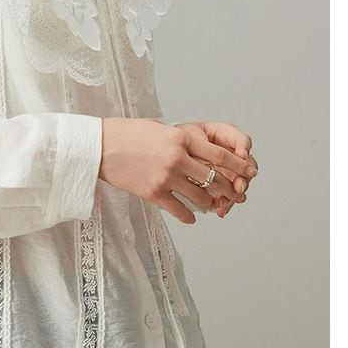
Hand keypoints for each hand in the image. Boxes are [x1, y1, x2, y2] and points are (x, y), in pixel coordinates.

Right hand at [98, 118, 251, 223]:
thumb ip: (180, 139)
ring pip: (201, 196)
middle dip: (230, 188)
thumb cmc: (126, 133)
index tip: (248, 172)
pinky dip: (188, 216)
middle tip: (238, 194)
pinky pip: (179, 210)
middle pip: (215, 178)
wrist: (99, 147)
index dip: (238, 165)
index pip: (219, 155)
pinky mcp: (153, 193)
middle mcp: (177, 158)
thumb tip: (197, 148)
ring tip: (212, 204)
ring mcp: (166, 178)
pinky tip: (191, 218)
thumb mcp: (158, 128)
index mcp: (181, 138)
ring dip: (210, 202)